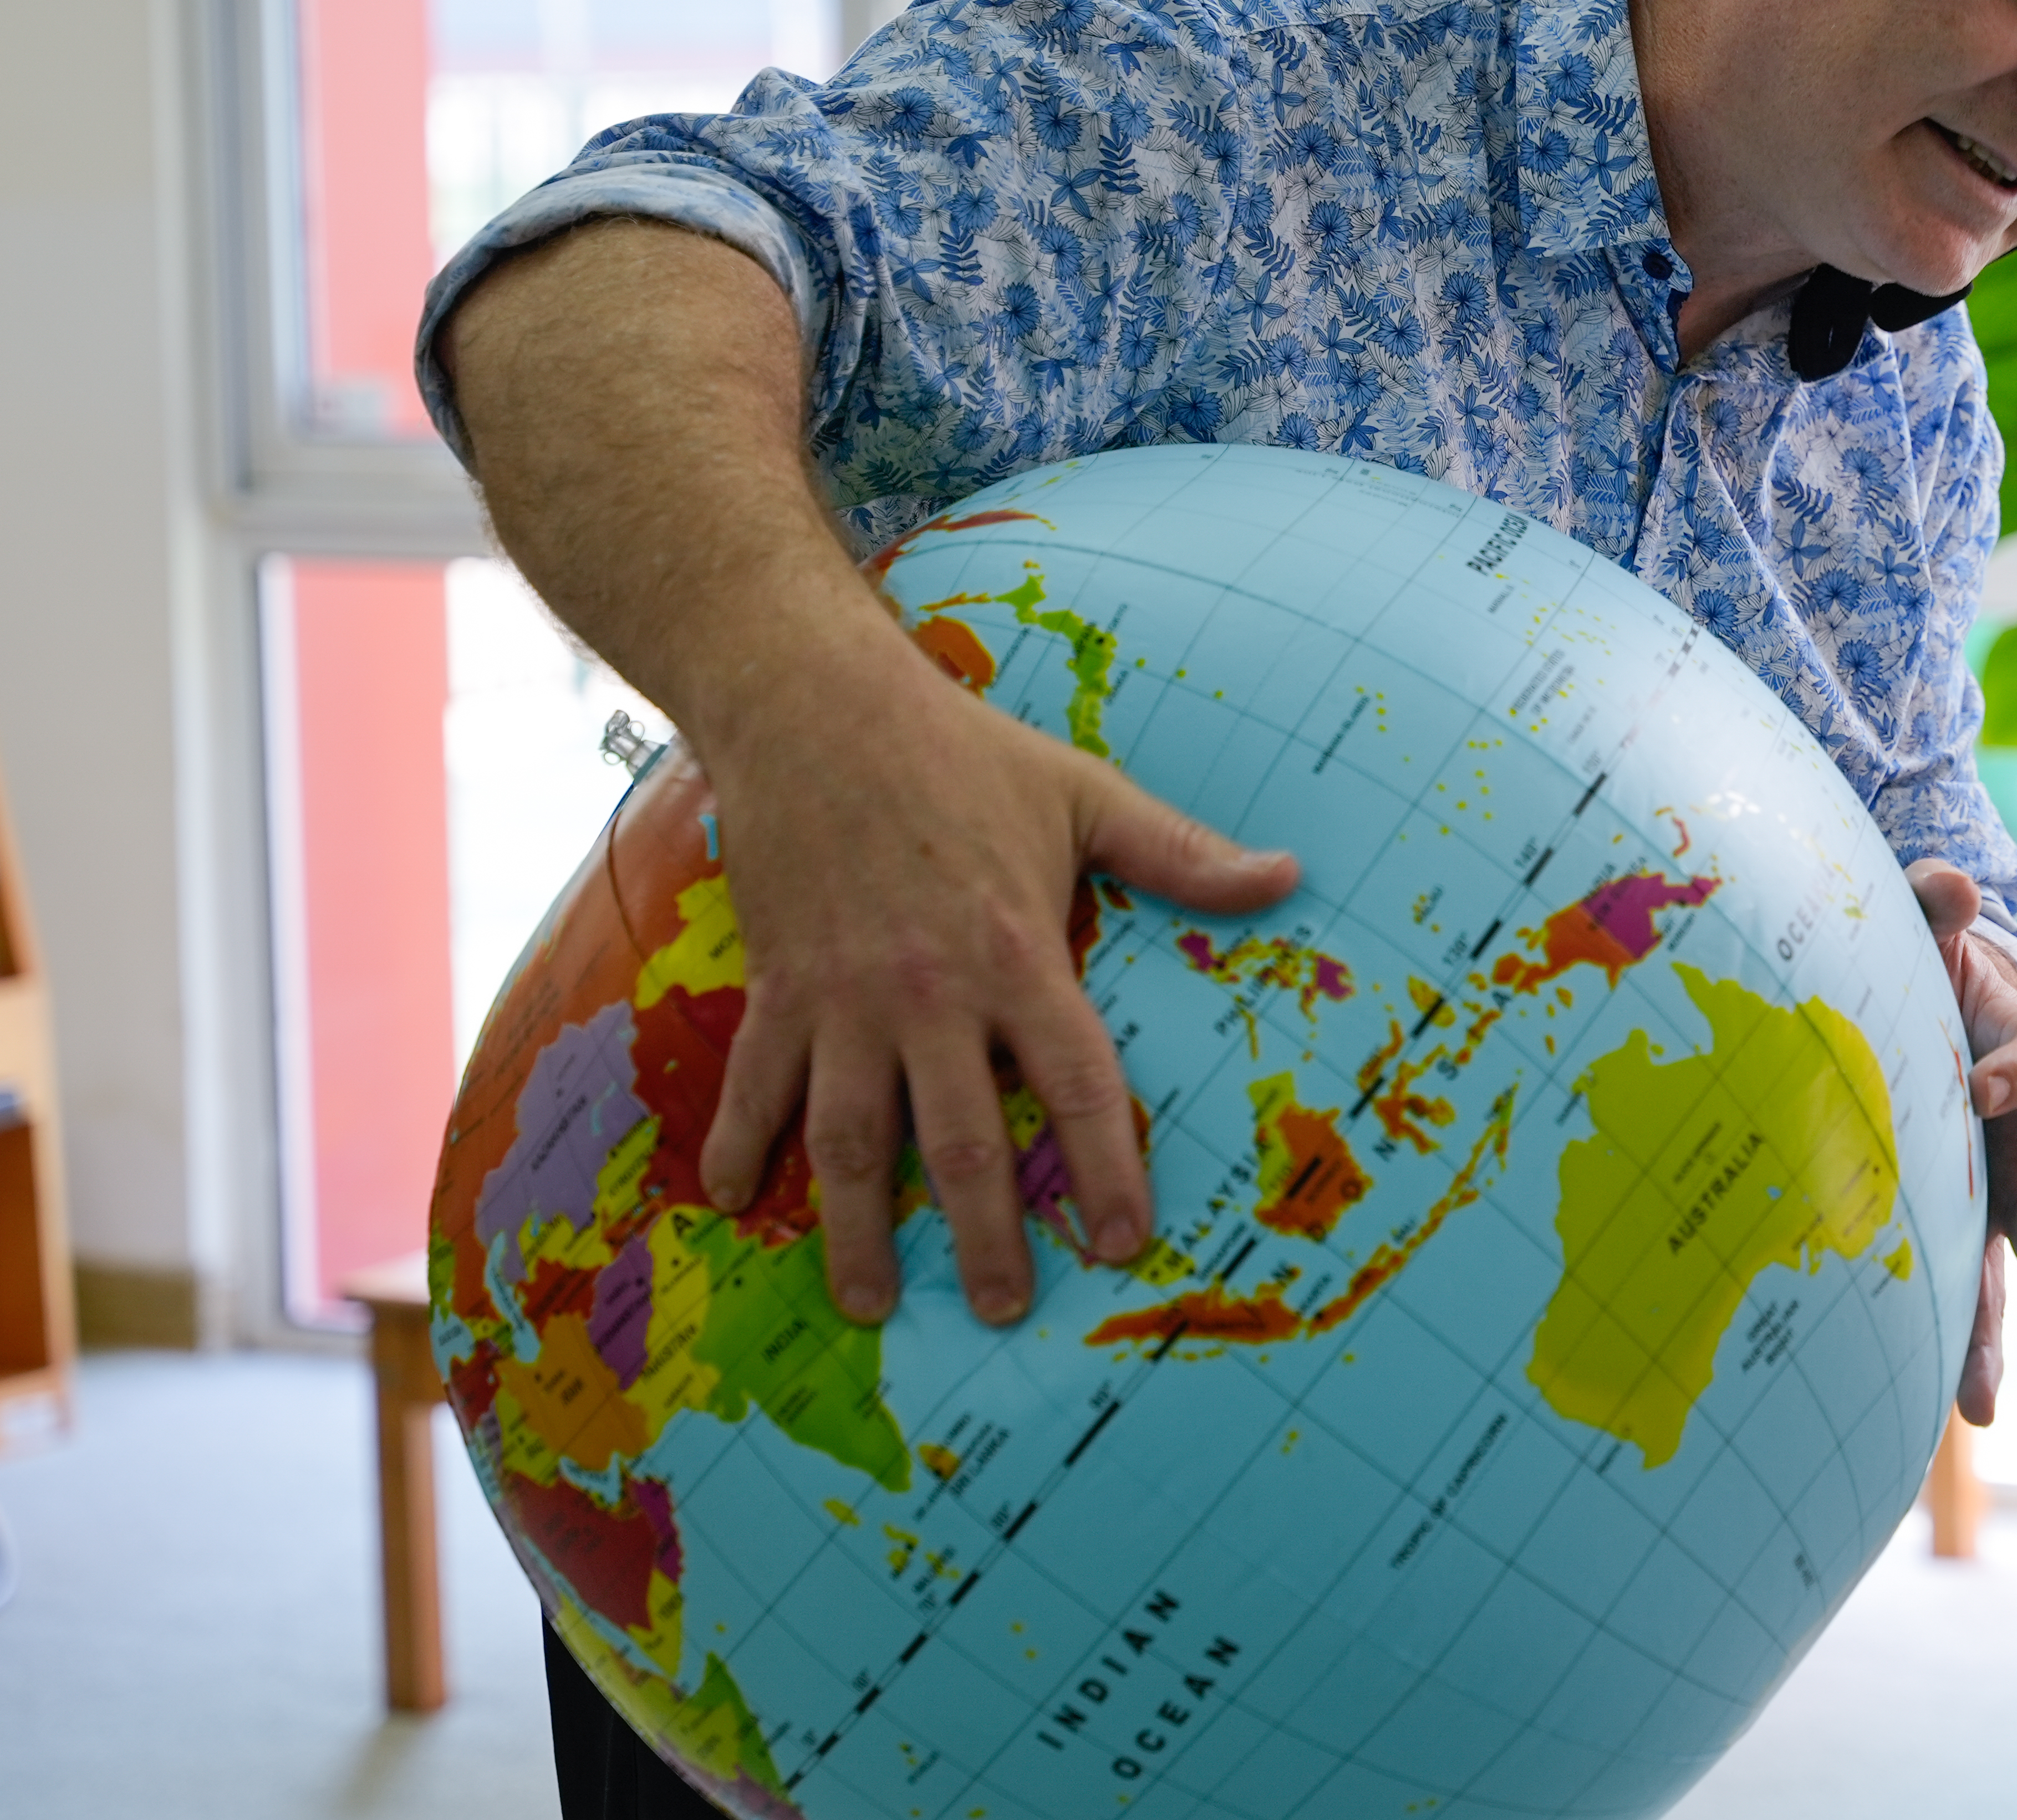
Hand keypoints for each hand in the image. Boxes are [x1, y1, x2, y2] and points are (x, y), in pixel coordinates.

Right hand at [693, 609, 1297, 1327]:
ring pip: (850, 1139)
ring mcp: (843, 998)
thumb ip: (1181, 852)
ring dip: (856, 1229)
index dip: (1104, 1168)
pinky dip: (736, 1144)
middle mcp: (929, 994)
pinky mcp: (776, 985)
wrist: (816, 706)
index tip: (1120, 1241)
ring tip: (870, 1305)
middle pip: (963, 1141)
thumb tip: (1288, 876)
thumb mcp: (1083, 793)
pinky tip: (728, 1200)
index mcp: (1017, 955)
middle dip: (983, 1236)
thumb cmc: (961, 753)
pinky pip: (754, 1083)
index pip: (1078, 1083)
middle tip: (1002, 1310)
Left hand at [1906, 859, 2016, 1426]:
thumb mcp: (1917, 934)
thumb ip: (1927, 906)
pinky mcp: (1967, 1232)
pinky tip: (1969, 1409)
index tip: (1978, 1088)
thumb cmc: (1918, 969)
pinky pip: (1981, 1292)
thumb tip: (1946, 880)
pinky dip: (1976, 1347)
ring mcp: (2004, 1184)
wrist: (1908, 1019)